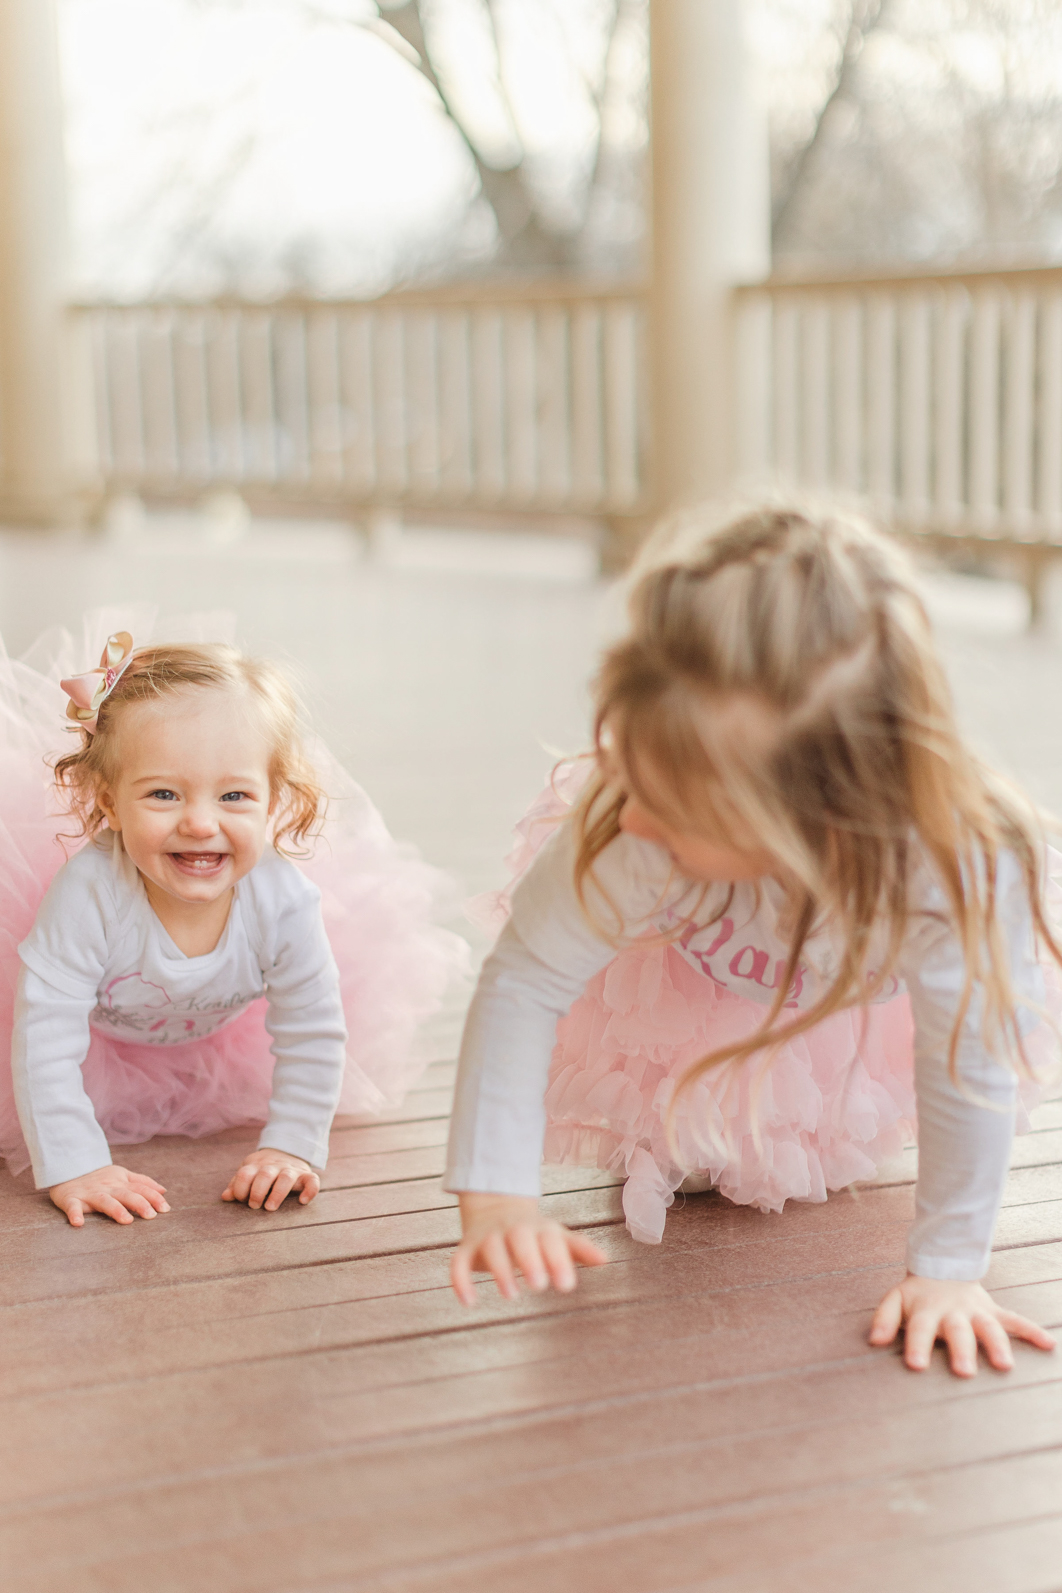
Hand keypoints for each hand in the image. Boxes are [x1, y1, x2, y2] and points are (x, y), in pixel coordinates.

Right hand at [50, 1164, 169, 1227]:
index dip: (154, 1197)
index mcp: (120, 1182)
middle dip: (140, 1203)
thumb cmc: (99, 1177)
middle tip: (151, 1216)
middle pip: (126, 1194)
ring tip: (126, 1220)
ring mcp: (89, 1194)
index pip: (141, 1188)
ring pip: (104, 1201)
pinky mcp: (71, 1199)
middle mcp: (107, 1188)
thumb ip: (142, 1182)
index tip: (166, 1209)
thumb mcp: (122, 1175)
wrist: (67, 1169)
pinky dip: (74, 1214)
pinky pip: (72, 1207)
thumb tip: (164, 1191)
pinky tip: (78, 1223)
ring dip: (115, 1210)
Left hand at [221, 1147, 318, 1210]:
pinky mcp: (306, 1175)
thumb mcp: (249, 1171)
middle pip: (265, 1175)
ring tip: (270, 1208)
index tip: (241, 1199)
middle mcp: (274, 1166)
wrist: (287, 1150)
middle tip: (254, 1206)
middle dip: (257, 1191)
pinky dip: (310, 1191)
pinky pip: (312, 1181)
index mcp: (257, 1166)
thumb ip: (237, 1184)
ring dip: (278, 1193)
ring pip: (286, 1177)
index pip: (245, 1174)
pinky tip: (302, 1201)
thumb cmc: (262, 1169)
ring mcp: (291, 1170)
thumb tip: (225, 1197)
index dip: (240, 1188)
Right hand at [451, 1191, 607, 1306]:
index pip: (550, 1241)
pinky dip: (460, 1280)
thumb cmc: (534, 1233)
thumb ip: (579, 1249)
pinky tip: (469, 1302)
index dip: (558, 1261)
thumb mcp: (557, 1237)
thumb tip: (605, 1260)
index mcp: (539, 1229)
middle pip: (519, 1239)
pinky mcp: (467, 1249)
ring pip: (491, 1248)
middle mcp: (513, 1231)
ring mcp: (488, 1238)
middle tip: (540, 1285)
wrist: (494, 1207)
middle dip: (529, 1259)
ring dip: (500, 1268)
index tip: (567, 1286)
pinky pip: (458, 1261)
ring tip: (512, 1294)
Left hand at [869, 1272, 1056, 1376]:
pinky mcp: (994, 1312)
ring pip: (989, 1327)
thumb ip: (884, 1319)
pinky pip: (1015, 1321)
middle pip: (958, 1332)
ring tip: (1005, 1366)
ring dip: (997, 1344)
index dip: (916, 1345)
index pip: (919, 1329)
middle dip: (961, 1350)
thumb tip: (874, 1342)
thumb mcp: (895, 1299)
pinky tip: (1048, 1344)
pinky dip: (1032, 1331)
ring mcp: (976, 1312)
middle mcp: (953, 1313)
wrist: (943, 1267)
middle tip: (964, 1372)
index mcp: (926, 1311)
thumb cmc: (917, 1295)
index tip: (915, 1365)